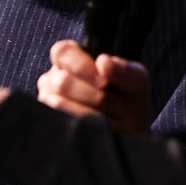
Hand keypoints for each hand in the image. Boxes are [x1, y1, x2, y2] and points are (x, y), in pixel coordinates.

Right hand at [36, 39, 151, 134]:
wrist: (131, 132)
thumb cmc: (129, 99)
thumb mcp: (136, 80)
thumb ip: (124, 69)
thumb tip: (102, 62)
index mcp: (71, 58)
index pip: (63, 52)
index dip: (82, 66)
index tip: (105, 82)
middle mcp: (54, 77)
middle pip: (62, 81)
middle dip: (94, 96)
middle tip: (116, 104)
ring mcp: (49, 100)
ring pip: (58, 101)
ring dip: (91, 111)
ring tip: (111, 115)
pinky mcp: (51, 122)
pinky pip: (60, 120)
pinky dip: (85, 122)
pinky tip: (100, 125)